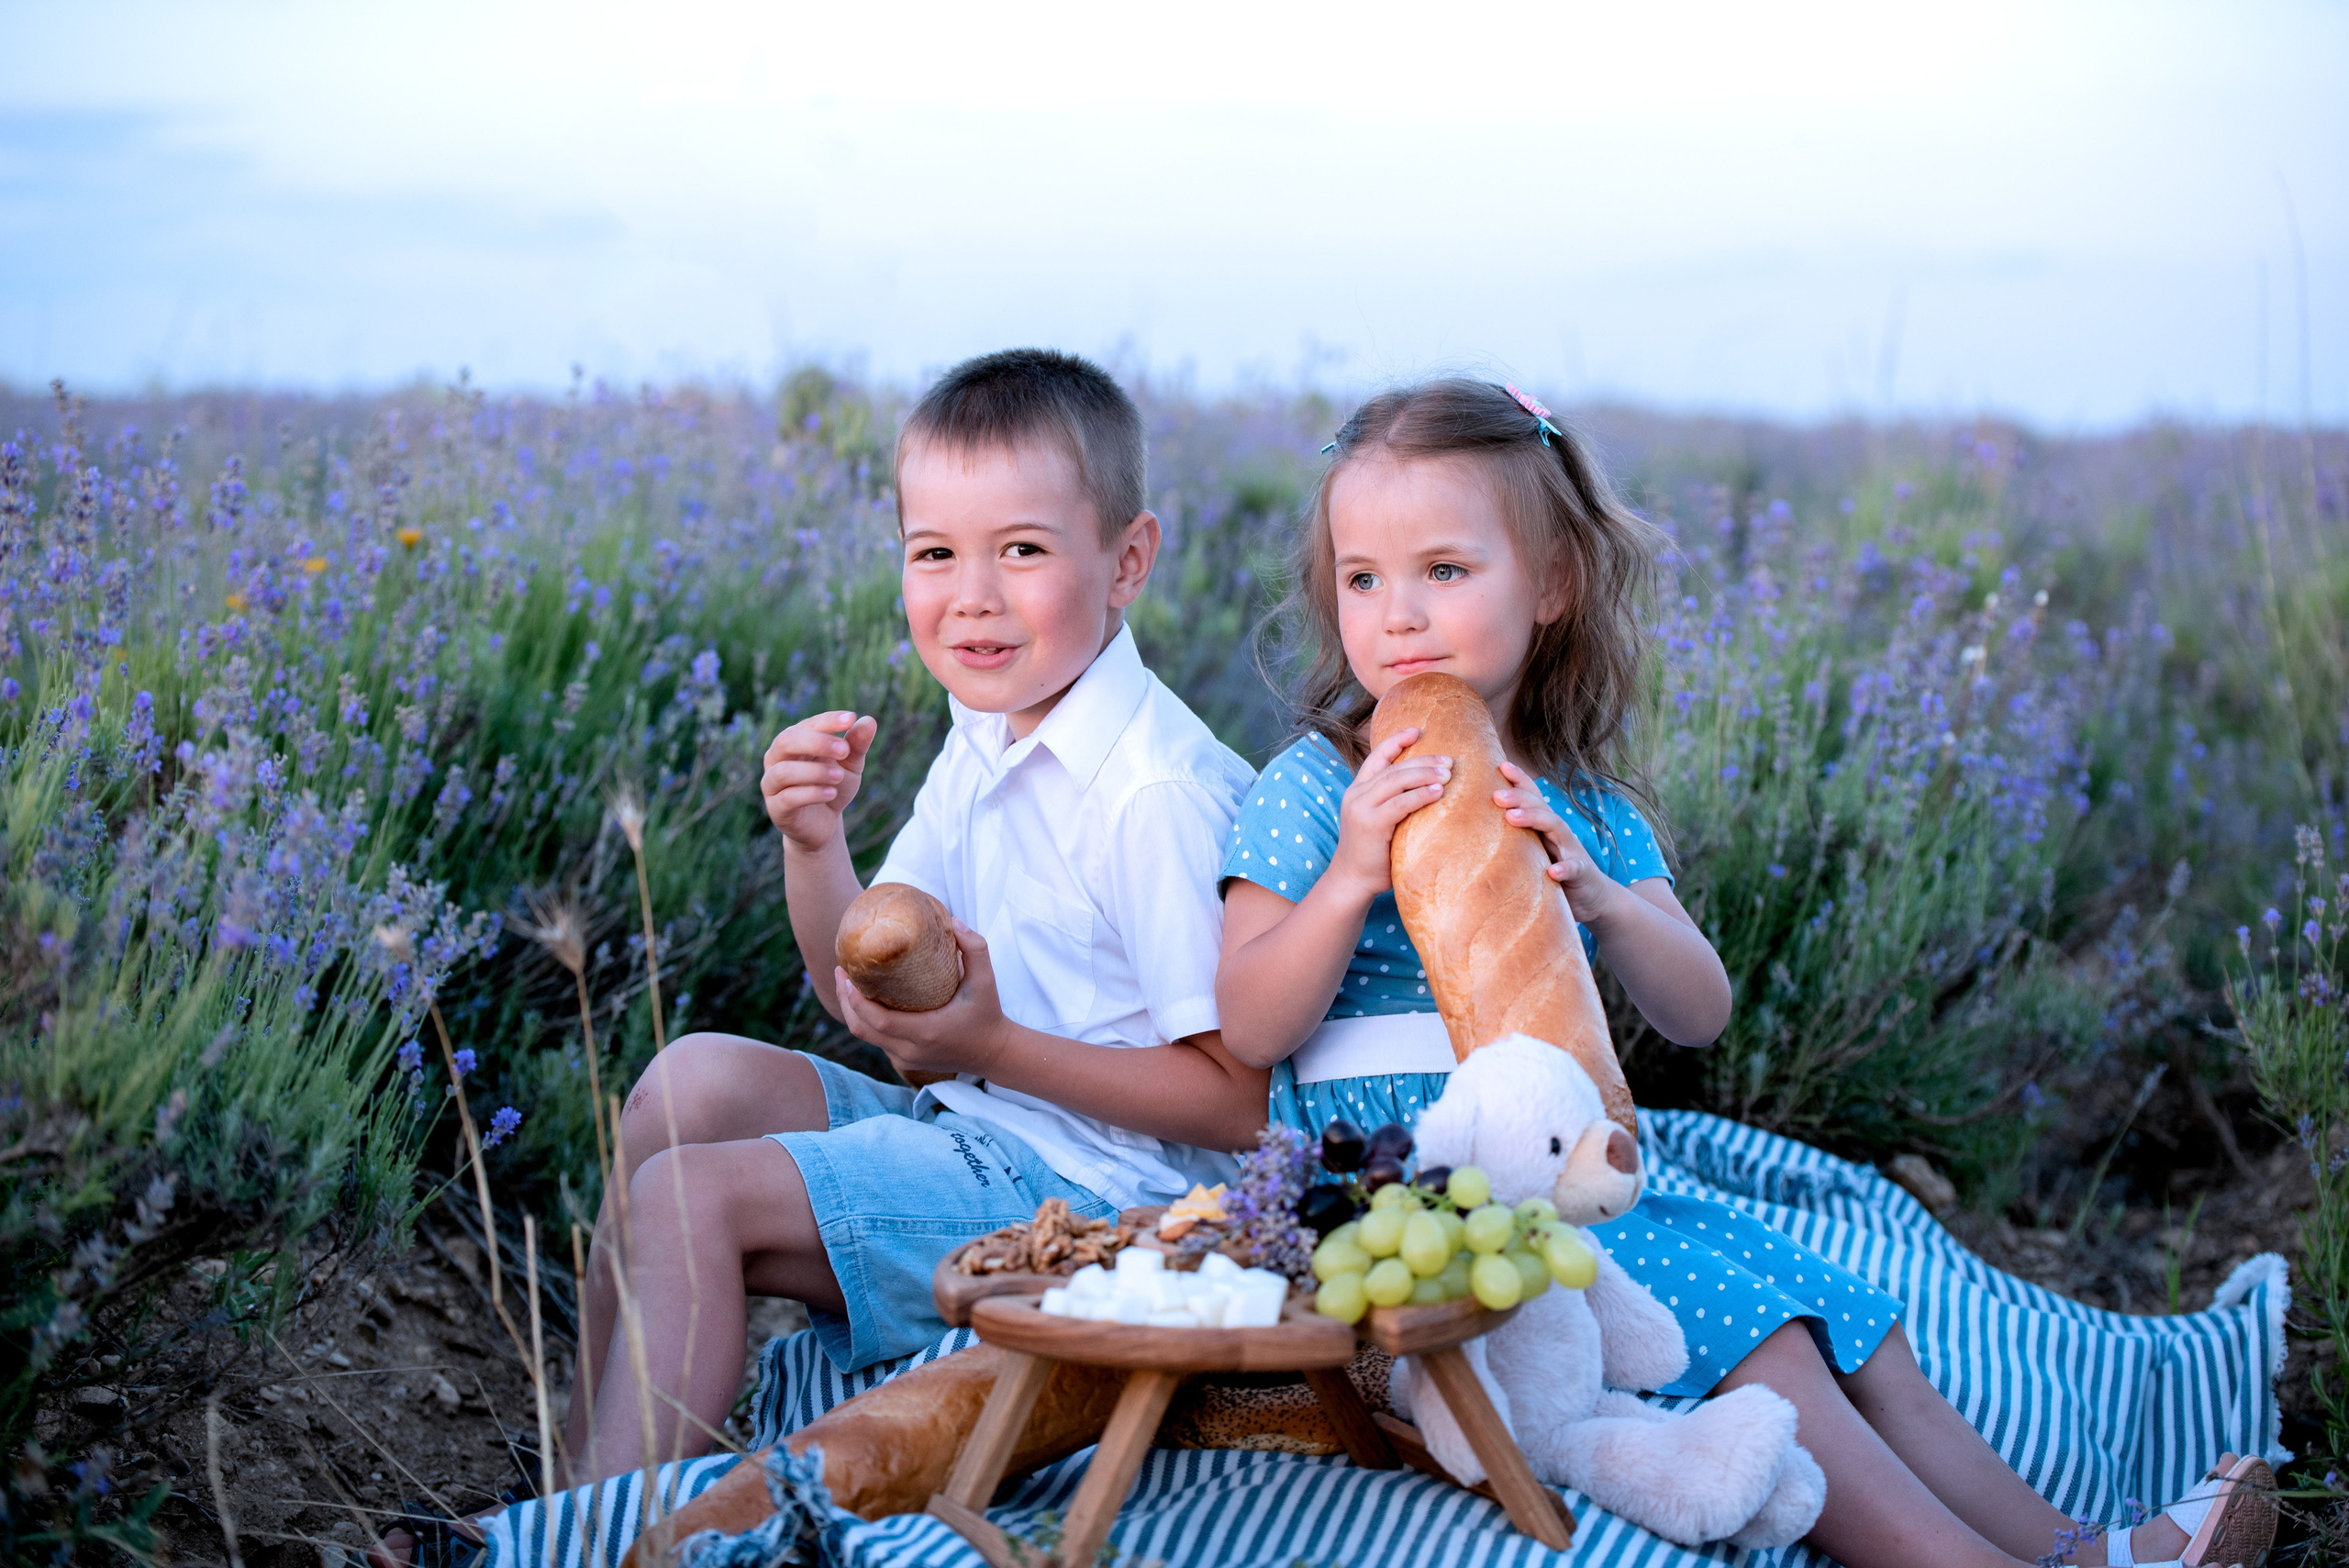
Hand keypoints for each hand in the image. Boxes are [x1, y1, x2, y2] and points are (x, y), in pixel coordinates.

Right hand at [762, 711, 877, 851]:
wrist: (824, 823)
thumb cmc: (833, 785)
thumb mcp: (849, 764)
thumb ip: (857, 744)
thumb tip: (870, 721)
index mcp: (794, 741)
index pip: (807, 724)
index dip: (828, 721)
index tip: (851, 718)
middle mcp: (777, 758)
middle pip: (786, 740)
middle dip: (817, 742)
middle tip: (845, 750)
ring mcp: (772, 784)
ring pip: (784, 771)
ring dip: (815, 771)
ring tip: (839, 776)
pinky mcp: (776, 809)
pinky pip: (788, 797)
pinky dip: (811, 793)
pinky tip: (832, 793)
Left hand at [835, 920, 1012, 1078]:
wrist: (993, 1052)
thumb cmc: (988, 1013)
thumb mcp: (986, 980)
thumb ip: (975, 949)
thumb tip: (953, 920)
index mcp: (926, 1031)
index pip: (878, 1020)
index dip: (855, 999)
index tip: (847, 974)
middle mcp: (910, 1049)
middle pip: (861, 1029)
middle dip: (844, 1001)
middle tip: (840, 973)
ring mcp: (906, 1059)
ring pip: (866, 1036)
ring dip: (852, 1011)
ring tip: (847, 983)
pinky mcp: (905, 1061)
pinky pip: (876, 1040)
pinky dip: (866, 1021)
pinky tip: (865, 999)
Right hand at [1326, 728, 1450, 901]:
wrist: (1351, 880)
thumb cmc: (1373, 853)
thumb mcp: (1380, 821)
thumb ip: (1394, 804)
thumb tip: (1430, 791)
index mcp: (1358, 790)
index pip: (1377, 758)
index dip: (1396, 741)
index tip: (1417, 730)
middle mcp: (1357, 794)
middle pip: (1394, 768)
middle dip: (1423, 760)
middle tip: (1449, 760)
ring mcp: (1361, 808)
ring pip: (1397, 780)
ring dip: (1425, 773)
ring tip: (1448, 772)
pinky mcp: (1370, 823)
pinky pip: (1400, 803)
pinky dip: (1421, 794)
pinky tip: (1438, 791)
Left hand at [1496, 761, 1622, 925]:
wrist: (1592, 896)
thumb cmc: (1554, 870)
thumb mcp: (1534, 851)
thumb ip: (1514, 838)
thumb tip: (1476, 829)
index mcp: (1544, 825)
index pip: (1533, 797)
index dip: (1519, 780)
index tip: (1500, 765)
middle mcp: (1558, 832)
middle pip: (1539, 807)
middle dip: (1518, 797)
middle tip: (1495, 795)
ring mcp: (1571, 850)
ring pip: (1555, 828)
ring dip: (1534, 819)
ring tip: (1511, 817)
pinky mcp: (1581, 873)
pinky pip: (1573, 868)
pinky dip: (1564, 868)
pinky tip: (1552, 871)